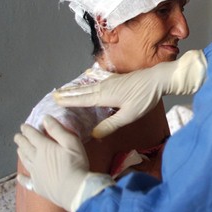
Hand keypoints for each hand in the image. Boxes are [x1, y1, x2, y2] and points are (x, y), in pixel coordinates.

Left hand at [14, 116, 113, 211]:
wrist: (74, 189)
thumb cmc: (75, 163)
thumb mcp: (71, 142)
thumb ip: (58, 130)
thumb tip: (45, 118)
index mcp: (44, 147)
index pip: (33, 136)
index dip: (27, 130)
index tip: (23, 126)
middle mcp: (36, 159)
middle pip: (26, 147)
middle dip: (21, 140)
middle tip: (17, 136)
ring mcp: (35, 173)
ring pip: (25, 161)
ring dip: (21, 154)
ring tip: (18, 149)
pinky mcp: (37, 185)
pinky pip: (26, 181)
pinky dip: (22, 178)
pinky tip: (19, 176)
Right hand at [54, 49, 206, 137]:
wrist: (158, 79)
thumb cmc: (144, 98)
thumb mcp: (129, 115)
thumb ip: (111, 125)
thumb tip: (94, 134)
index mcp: (105, 95)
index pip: (82, 99)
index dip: (69, 100)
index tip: (55, 100)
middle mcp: (104, 86)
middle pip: (83, 91)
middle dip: (69, 93)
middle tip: (54, 94)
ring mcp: (111, 81)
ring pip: (89, 85)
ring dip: (77, 88)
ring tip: (66, 90)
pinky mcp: (118, 79)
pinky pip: (97, 80)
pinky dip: (89, 81)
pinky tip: (88, 76)